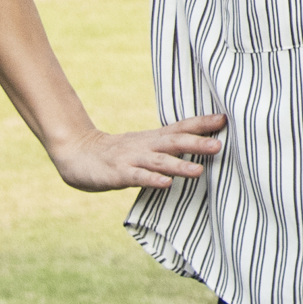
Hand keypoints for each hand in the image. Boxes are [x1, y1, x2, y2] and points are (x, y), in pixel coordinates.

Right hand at [45, 111, 226, 193]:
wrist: (77, 153)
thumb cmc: (117, 152)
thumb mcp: (144, 146)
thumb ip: (167, 147)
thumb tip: (199, 146)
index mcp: (153, 138)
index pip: (180, 127)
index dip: (202, 123)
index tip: (224, 119)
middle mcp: (145, 145)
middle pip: (174, 142)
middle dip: (197, 143)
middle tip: (220, 145)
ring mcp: (131, 159)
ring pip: (158, 161)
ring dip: (179, 166)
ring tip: (199, 171)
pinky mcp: (118, 174)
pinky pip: (137, 177)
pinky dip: (152, 180)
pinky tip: (165, 184)